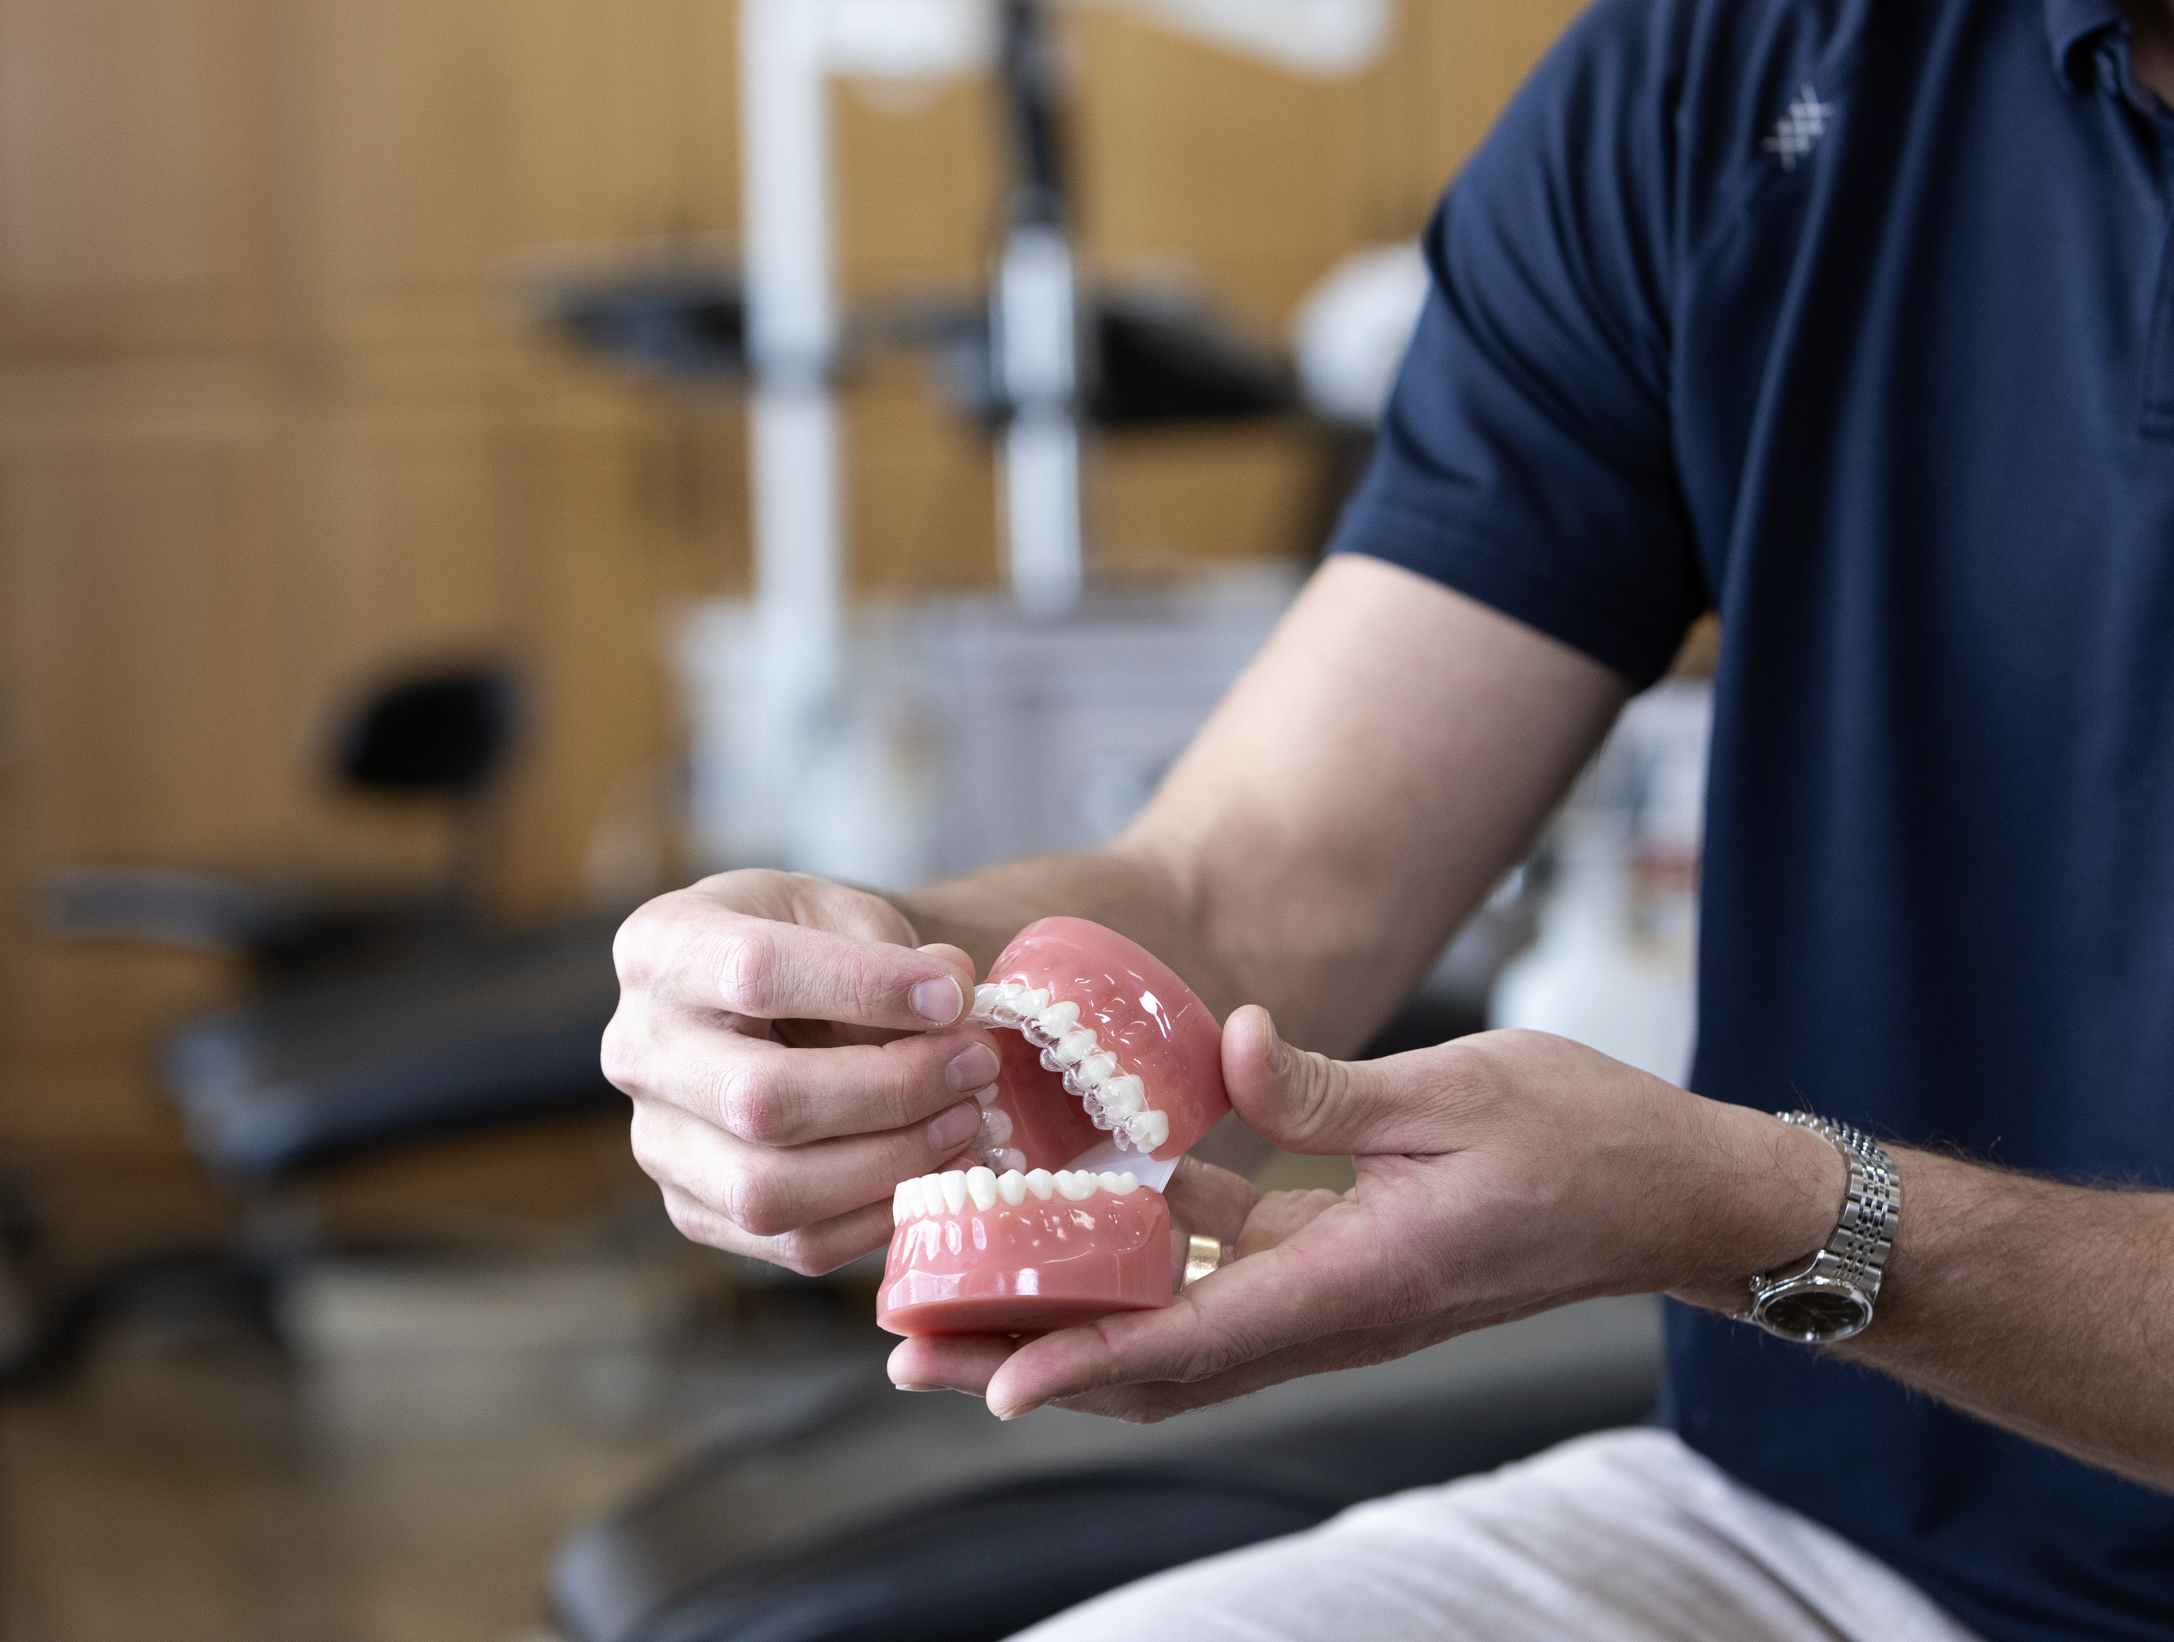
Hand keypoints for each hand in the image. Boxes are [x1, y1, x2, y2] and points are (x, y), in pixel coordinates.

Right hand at [604, 870, 1004, 1273]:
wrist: (767, 994)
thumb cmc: (806, 941)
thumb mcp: (839, 910)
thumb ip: (891, 951)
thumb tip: (952, 1006)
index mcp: (662, 948)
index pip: (755, 974)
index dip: (866, 989)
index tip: (953, 999)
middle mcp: (638, 1049)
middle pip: (760, 1100)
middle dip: (891, 1091)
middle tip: (974, 1068)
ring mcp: (657, 1141)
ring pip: (769, 1191)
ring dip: (890, 1163)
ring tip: (963, 1123)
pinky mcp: (693, 1209)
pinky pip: (792, 1242)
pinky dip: (878, 1215)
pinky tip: (934, 1171)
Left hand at [888, 1009, 1845, 1421]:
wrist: (1677, 1192)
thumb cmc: (1588, 1135)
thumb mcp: (1462, 1089)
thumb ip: (1332, 1086)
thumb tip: (1225, 1043)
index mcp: (1362, 1276)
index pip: (1196, 1338)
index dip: (1085, 1360)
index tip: (990, 1383)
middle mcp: (1336, 1308)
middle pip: (1155, 1358)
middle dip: (1031, 1359)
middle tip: (914, 1351)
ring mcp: (1338, 1296)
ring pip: (1173, 1331)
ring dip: (1066, 1322)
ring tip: (959, 1300)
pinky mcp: (1342, 1266)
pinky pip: (1220, 1282)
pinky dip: (1140, 1268)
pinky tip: (1082, 1212)